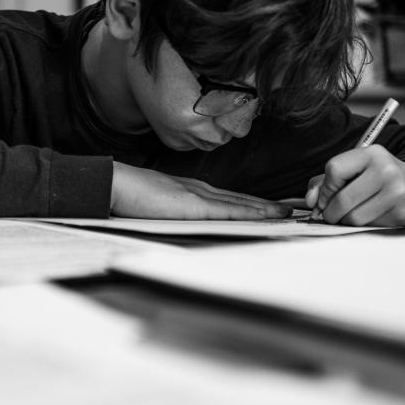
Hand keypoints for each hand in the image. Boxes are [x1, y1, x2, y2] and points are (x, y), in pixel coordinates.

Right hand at [111, 163, 290, 219]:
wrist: (114, 184)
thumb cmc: (129, 195)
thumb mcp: (158, 205)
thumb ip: (174, 211)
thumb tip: (182, 220)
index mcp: (192, 190)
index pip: (230, 198)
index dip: (252, 203)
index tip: (271, 208)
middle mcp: (200, 189)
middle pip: (241, 198)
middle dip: (266, 205)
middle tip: (290, 210)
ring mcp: (198, 195)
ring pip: (240, 202)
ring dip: (265, 208)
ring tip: (287, 213)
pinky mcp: (194, 205)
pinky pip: (229, 210)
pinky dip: (250, 212)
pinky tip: (266, 215)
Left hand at [305, 148, 404, 225]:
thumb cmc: (379, 178)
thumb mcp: (356, 169)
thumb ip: (326, 181)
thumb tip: (311, 201)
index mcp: (371, 154)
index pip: (334, 169)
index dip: (324, 189)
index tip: (324, 199)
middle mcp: (386, 170)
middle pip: (342, 200)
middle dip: (330, 212)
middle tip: (331, 215)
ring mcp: (396, 193)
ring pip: (354, 218)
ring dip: (346, 221)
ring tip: (351, 215)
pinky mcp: (402, 213)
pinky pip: (370, 227)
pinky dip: (364, 226)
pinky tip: (371, 216)